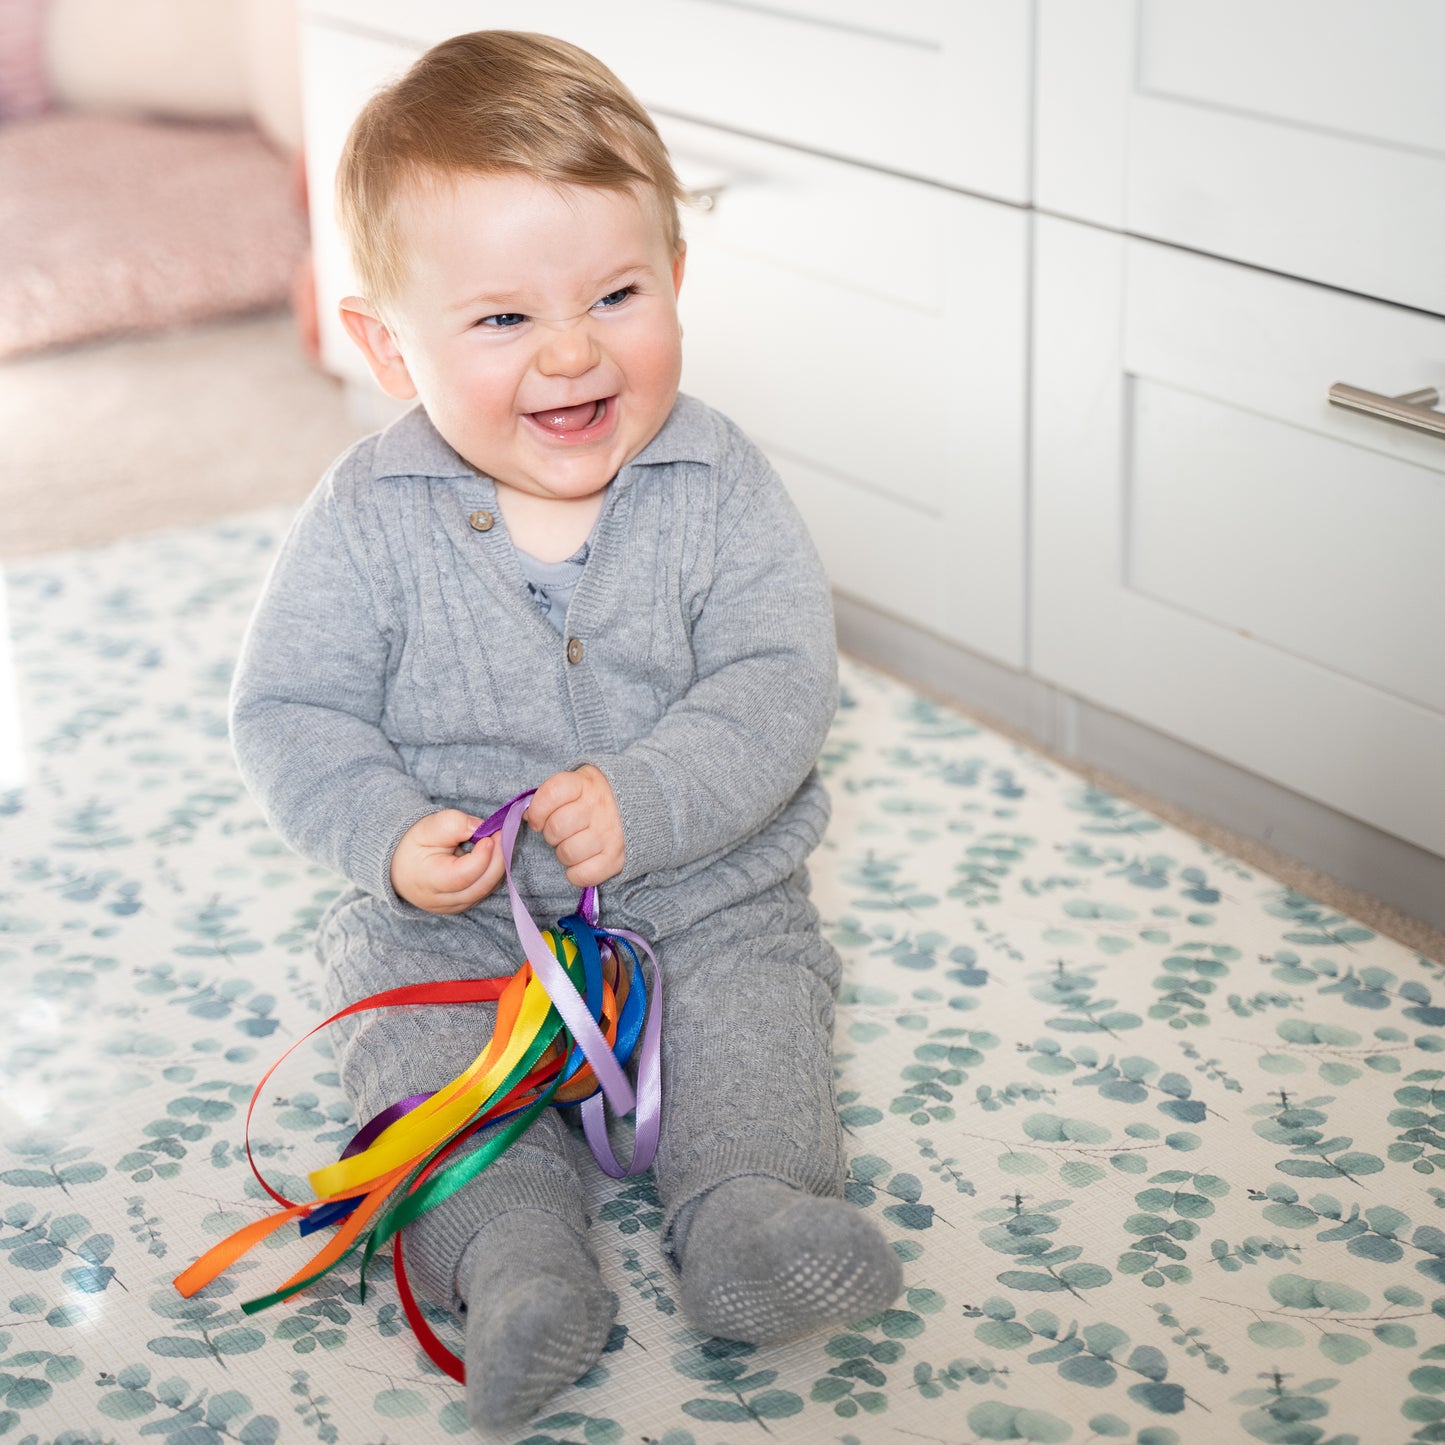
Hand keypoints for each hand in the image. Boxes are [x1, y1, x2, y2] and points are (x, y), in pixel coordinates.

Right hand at [390, 809, 506, 913]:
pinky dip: (494, 871)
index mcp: (429, 881)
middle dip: (497, 858)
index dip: (482, 856)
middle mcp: (444, 900)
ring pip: (488, 888)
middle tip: (502, 834)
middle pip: (481, 885)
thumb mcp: (429, 827)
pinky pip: (487, 889)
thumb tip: (480, 828)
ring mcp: (456, 906)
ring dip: (498, 864)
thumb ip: (454, 824)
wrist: (401, 867)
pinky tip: (493, 853)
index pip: (463, 876)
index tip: (491, 834)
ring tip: (497, 840)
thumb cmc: (415, 845)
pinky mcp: (465, 904)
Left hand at [525, 764, 624, 887]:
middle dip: (551, 834)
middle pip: (556, 827)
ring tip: (574, 845)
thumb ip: (551, 796)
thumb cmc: (596, 798)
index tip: (536, 819)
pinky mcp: (617, 858)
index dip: (537, 810)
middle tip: (561, 832)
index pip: (552, 794)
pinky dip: (576, 873)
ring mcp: (610, 833)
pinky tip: (581, 862)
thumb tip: (527, 816)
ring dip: (564, 853)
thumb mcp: (577, 784)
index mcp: (586, 784)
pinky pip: (583, 875)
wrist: (643, 806)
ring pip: (567, 853)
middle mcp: (600, 807)